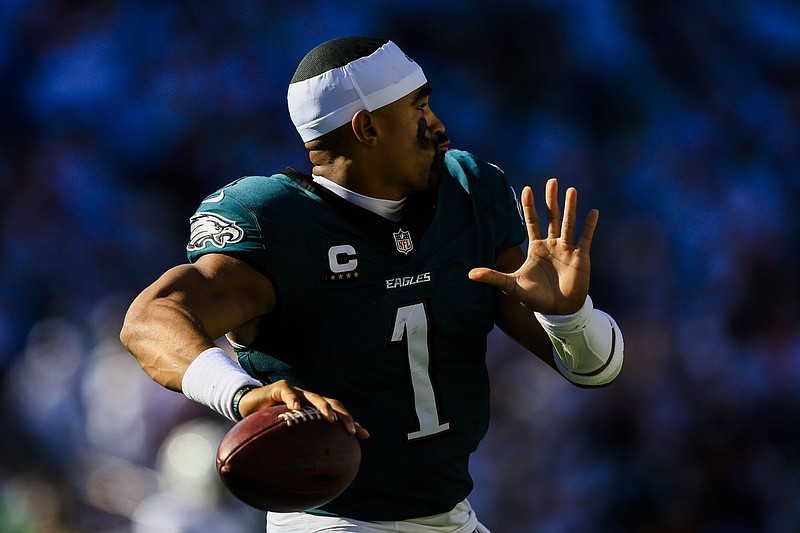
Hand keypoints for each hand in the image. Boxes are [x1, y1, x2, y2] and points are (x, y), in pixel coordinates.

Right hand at [239, 380, 369, 437]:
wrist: (249, 403)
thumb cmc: (269, 422)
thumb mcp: (285, 435)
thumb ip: (296, 448)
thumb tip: (305, 478)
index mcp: (314, 410)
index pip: (338, 414)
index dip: (351, 423)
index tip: (365, 435)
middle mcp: (309, 400)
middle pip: (333, 404)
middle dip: (344, 416)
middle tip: (350, 431)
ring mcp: (297, 392)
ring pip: (315, 397)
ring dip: (323, 407)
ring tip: (329, 418)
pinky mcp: (281, 388)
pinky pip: (288, 394)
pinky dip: (293, 400)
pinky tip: (296, 408)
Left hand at [469, 178, 597, 314]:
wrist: (558, 311)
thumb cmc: (535, 298)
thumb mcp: (511, 285)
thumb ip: (493, 277)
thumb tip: (469, 274)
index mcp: (536, 248)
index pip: (532, 222)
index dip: (529, 206)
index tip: (527, 188)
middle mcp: (551, 244)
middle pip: (551, 217)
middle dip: (551, 200)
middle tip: (552, 181)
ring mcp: (566, 249)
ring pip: (568, 223)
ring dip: (570, 207)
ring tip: (571, 190)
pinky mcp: (580, 257)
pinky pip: (586, 238)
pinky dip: (590, 225)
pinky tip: (593, 212)